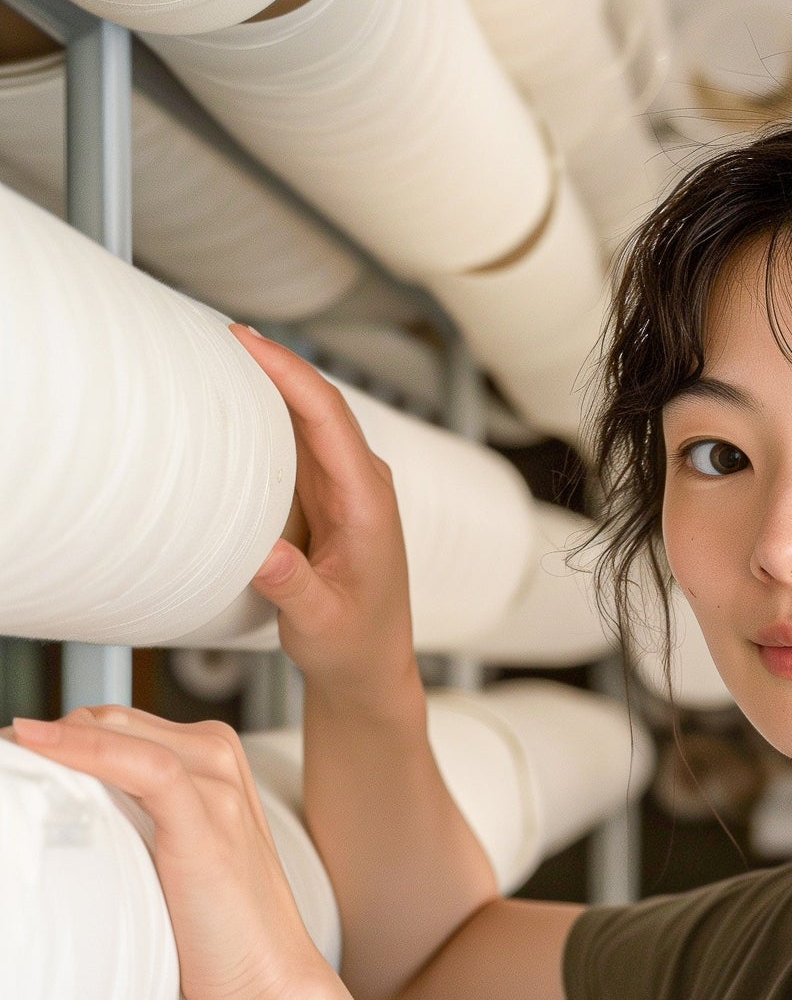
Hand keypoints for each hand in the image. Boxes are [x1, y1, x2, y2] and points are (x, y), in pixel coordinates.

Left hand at [9, 708, 327, 999]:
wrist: (268, 980)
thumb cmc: (216, 929)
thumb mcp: (166, 854)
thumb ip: (130, 815)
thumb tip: (59, 801)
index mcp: (213, 760)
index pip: (117, 723)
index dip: (56, 737)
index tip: (11, 759)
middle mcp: (219, 760)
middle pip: (112, 721)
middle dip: (48, 736)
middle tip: (2, 763)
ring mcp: (219, 785)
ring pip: (119, 733)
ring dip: (53, 741)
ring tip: (8, 761)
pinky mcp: (210, 817)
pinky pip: (142, 765)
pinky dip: (85, 751)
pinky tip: (39, 746)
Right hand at [234, 326, 419, 713]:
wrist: (371, 666)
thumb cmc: (353, 646)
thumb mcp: (320, 625)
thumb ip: (294, 590)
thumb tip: (265, 555)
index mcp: (368, 505)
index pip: (328, 419)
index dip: (288, 373)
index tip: (246, 342)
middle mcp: (362, 484)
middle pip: (317, 403)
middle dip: (271, 363)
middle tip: (212, 333)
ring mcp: (346, 486)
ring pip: (306, 418)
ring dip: (266, 386)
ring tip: (212, 356)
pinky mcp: (328, 496)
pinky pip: (297, 443)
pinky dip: (265, 418)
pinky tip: (230, 405)